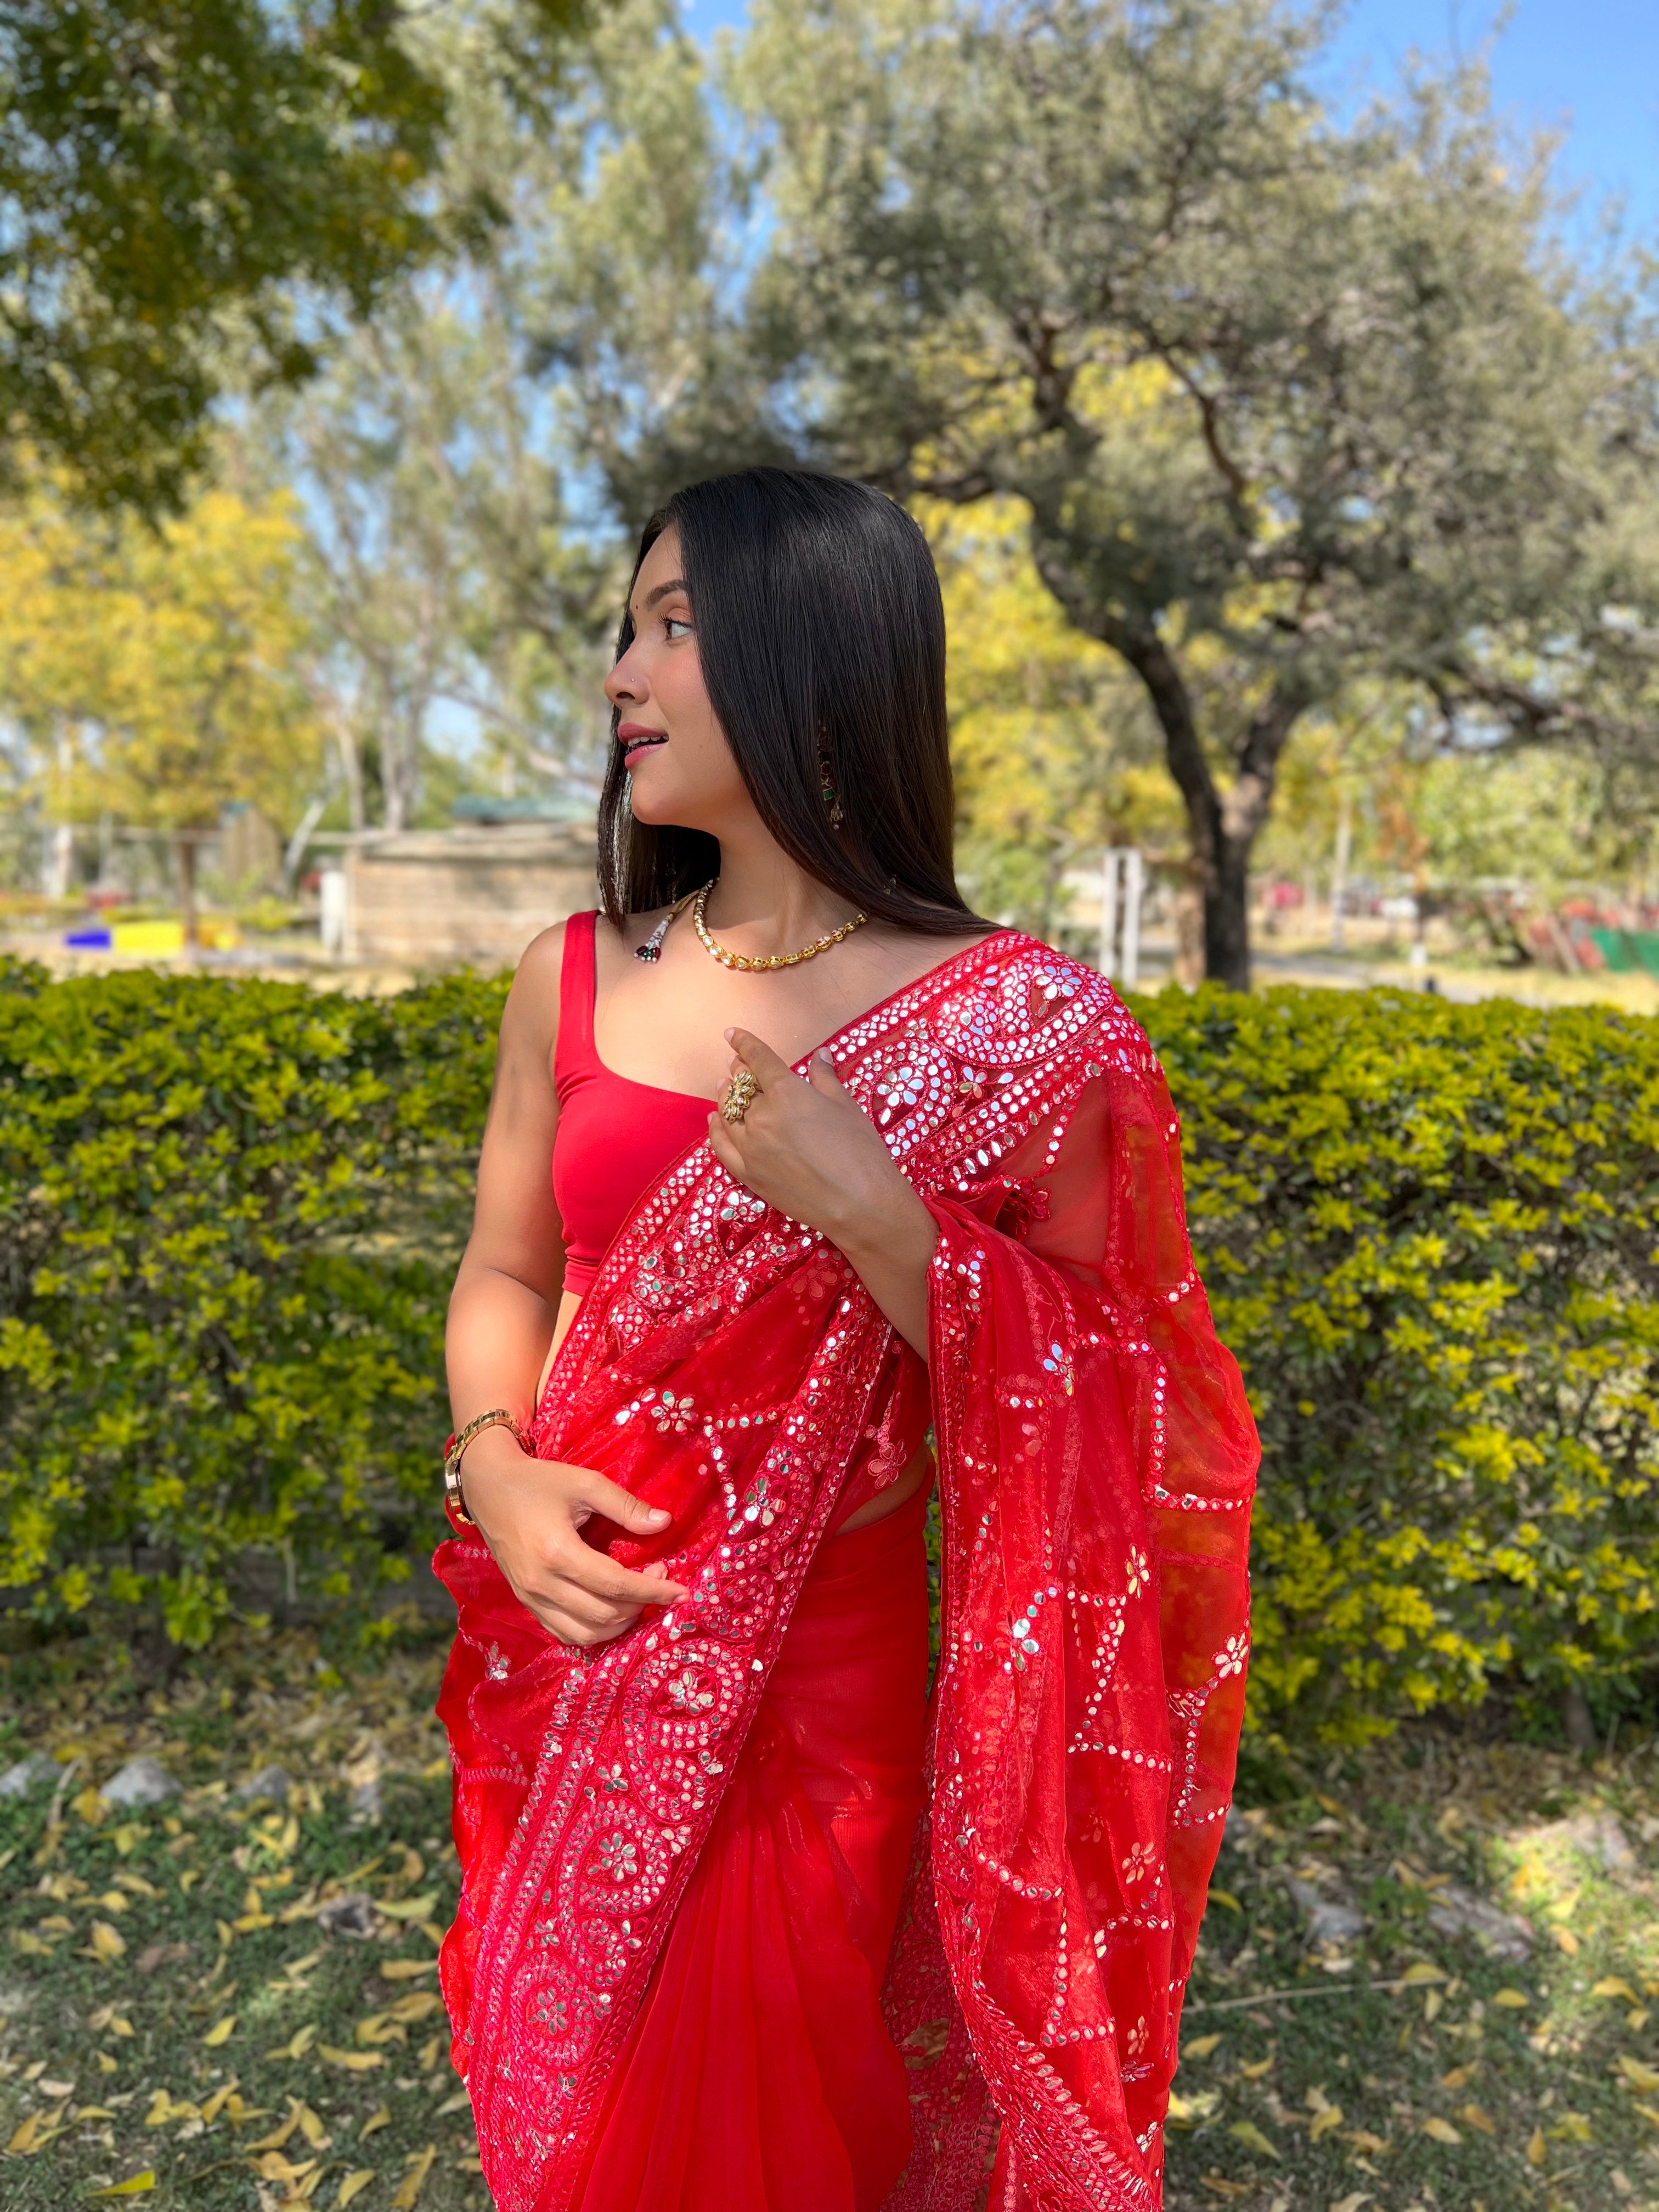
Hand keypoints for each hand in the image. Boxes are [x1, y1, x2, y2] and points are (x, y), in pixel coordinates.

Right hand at [459, 1426, 687, 1646]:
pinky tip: (610, 1613)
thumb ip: (625, 1505)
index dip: (654, 1591)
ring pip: (585, 1634)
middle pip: (604, 1615)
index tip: (682, 1591)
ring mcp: (530, 1597)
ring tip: (638, 1600)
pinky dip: (593, 1632)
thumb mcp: (584, 1482)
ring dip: (619, 1625)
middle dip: (641, 1605)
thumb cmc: (538, 1481)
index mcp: (557, 1552)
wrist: (488, 1488)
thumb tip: (664, 1523)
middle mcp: (542, 1583)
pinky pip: (563, 1633)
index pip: (616, 1584)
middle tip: (660, 1580)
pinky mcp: (526, 1602)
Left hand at [706, 1028, 925, 1257]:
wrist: (860, 1203)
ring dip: (725, 1097)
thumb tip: (820, 1054)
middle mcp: (761, 1116)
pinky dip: (715, 1129)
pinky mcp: (748, 1174)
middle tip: (738, 1066)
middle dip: (738, 1072)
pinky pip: (721, 1146)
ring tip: (725, 1088)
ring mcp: (750, 1146)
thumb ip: (825, 1078)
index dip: (744, 1044)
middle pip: (740, 1087)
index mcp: (786, 1092)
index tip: (732, 1034)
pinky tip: (715, 1120)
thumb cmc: (860, 1150)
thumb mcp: (845, 1106)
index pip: (758, 1060)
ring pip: (727, 1113)